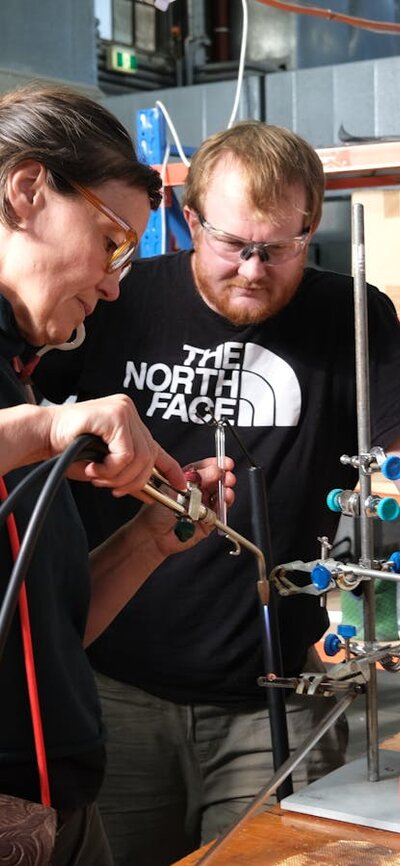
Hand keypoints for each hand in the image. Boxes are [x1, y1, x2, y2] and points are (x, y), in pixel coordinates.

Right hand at [47, 394, 185, 495]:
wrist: (42, 436)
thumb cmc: (68, 450)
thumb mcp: (104, 467)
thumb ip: (127, 476)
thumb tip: (151, 494)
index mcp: (128, 423)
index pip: (157, 448)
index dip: (171, 470)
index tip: (180, 487)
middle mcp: (130, 413)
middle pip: (149, 458)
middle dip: (131, 481)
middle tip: (111, 488)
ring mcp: (124, 411)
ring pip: (139, 459)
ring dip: (117, 477)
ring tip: (97, 475)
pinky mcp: (116, 415)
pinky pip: (126, 455)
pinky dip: (110, 469)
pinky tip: (94, 467)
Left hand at [136, 456, 235, 556]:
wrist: (154, 534)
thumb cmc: (157, 511)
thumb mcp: (177, 489)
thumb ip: (197, 480)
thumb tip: (214, 470)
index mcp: (188, 480)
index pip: (204, 469)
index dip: (216, 465)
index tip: (225, 463)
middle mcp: (198, 492)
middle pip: (216, 481)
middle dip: (223, 476)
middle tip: (226, 474)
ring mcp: (204, 505)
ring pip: (221, 494)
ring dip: (226, 489)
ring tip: (226, 486)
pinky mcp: (209, 520)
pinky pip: (221, 511)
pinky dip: (225, 504)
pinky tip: (225, 498)